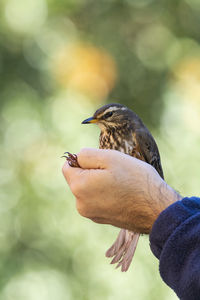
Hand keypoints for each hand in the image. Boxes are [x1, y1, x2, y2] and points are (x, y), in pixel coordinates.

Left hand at [62, 148, 180, 232]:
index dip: (81, 159)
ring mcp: (91, 214)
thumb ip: (86, 155)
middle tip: (114, 171)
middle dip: (91, 171)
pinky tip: (122, 193)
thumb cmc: (136, 179)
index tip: (100, 160)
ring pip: (88, 189)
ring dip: (98, 182)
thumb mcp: (110, 157)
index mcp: (79, 186)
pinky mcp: (102, 219)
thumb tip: (75, 158)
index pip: (67, 166)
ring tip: (120, 183)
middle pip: (78, 178)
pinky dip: (105, 194)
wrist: (157, 209)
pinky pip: (97, 200)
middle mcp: (81, 204)